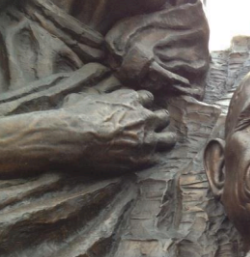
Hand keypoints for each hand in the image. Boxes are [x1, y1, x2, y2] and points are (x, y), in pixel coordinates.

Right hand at [61, 89, 175, 173]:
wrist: (74, 138)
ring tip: (160, 142)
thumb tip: (95, 99)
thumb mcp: (88, 97)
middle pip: (164, 117)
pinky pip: (158, 157)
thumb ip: (102, 99)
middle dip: (159, 120)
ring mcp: (147, 139)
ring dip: (165, 139)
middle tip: (152, 126)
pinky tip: (147, 158)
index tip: (139, 109)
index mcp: (132, 100)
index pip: (148, 98)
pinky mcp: (144, 158)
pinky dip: (153, 157)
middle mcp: (144, 118)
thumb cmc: (75, 115)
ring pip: (169, 138)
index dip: (144, 104)